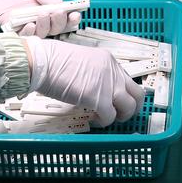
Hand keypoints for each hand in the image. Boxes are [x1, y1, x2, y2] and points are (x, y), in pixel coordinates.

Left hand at [0, 0, 72, 36]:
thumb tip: (61, 4)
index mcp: (45, 5)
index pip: (61, 17)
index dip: (70, 18)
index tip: (76, 14)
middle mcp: (36, 16)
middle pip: (53, 28)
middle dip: (60, 23)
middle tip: (59, 13)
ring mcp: (23, 22)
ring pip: (40, 34)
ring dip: (45, 27)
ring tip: (44, 15)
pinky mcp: (9, 26)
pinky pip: (21, 35)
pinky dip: (28, 33)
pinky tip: (30, 24)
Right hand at [23, 37, 144, 127]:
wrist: (44, 62)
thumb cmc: (54, 62)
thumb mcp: (83, 61)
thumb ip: (95, 73)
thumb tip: (96, 89)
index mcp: (109, 61)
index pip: (128, 79)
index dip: (125, 93)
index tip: (119, 101)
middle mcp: (113, 72)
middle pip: (137, 93)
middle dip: (133, 107)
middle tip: (122, 114)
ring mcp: (107, 85)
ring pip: (129, 107)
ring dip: (121, 116)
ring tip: (108, 118)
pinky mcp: (98, 99)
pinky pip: (110, 116)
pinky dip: (104, 121)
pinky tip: (95, 120)